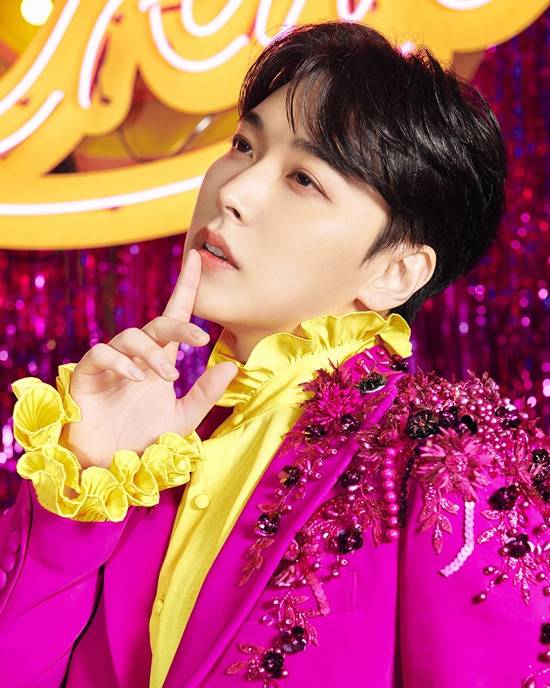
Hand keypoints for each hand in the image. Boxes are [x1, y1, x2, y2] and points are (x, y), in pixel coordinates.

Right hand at [59, 248, 236, 467]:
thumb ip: (205, 394)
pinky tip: (136, 377)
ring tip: (168, 377)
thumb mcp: (182, 419)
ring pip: (130, 336)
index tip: (196, 260)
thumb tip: (231, 365)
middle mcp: (137, 358)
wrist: (108, 467)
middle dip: (178, 325)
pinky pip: (101, 354)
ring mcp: (111, 364)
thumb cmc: (143, 440)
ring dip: (152, 352)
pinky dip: (120, 361)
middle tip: (200, 341)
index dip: (185, 288)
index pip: (175, 317)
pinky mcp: (87, 374)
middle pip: (156, 324)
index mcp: (160, 362)